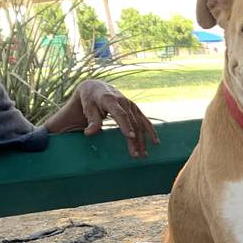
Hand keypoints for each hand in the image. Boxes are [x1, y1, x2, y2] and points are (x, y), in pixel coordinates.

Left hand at [44, 80, 158, 157]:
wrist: (96, 87)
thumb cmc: (90, 100)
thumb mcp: (87, 108)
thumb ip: (91, 120)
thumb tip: (89, 133)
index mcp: (110, 100)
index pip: (120, 113)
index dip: (126, 125)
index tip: (130, 137)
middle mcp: (123, 101)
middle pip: (132, 122)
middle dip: (135, 140)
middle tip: (135, 155)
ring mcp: (131, 105)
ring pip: (140, 124)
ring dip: (143, 140)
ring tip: (143, 155)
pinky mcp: (135, 109)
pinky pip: (145, 121)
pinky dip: (151, 131)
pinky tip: (155, 142)